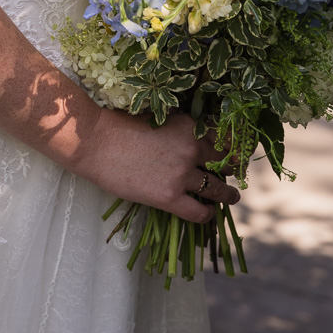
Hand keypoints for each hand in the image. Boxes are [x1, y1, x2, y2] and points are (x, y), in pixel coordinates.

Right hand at [73, 108, 240, 222]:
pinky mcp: (170, 197)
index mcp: (190, 126)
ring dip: (228, 194)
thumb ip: (180, 127)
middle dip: (231, 169)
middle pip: (226, 163)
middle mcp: (192, 148)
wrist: (95, 142)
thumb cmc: (120, 125)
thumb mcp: (157, 117)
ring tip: (231, 196)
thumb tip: (195, 136)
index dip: (234, 146)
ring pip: (218, 189)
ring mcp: (182, 174)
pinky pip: (199, 212)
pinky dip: (207, 215)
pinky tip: (207, 214)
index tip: (236, 152)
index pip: (225, 137)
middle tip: (232, 174)